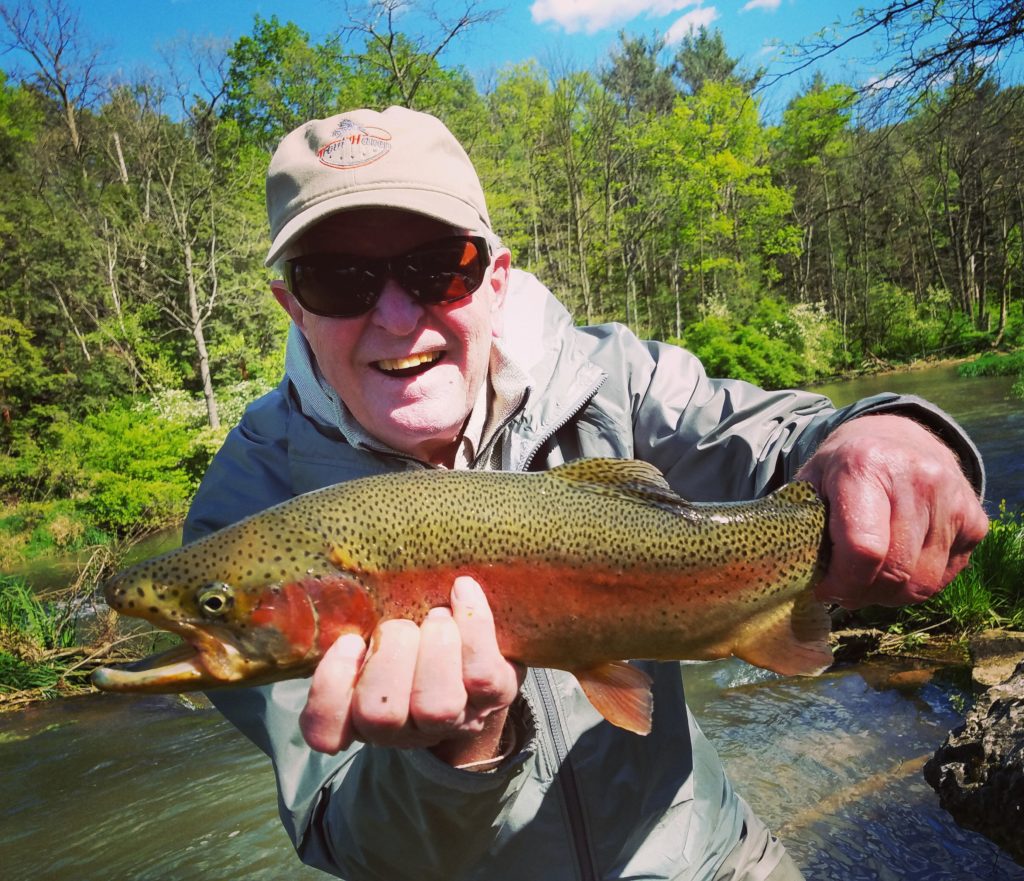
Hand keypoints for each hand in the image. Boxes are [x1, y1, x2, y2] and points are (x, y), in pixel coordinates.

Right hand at [299, 576, 522, 764]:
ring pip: (436, 704)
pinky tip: (462, 592)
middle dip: (390, 654)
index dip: (332, 686)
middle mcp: (405, 729)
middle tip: (401, 625)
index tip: (350, 641)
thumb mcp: (375, 635)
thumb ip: (355, 627)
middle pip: (380, 713)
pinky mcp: (494, 696)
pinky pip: (482, 672)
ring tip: (436, 618)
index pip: (326, 732)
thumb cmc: (412, 638)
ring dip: (434, 647)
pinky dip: (473, 625)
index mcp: (362, 714)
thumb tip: (342, 595)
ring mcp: (452, 718)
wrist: (479, 649)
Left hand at [797, 414, 988, 608]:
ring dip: (890, 594)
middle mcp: (916, 478)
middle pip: (895, 572)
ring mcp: (952, 499)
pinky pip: (945, 577)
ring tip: (867, 579)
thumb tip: (782, 574)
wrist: (897, 437)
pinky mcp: (975, 519)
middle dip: (863, 593)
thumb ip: (798, 523)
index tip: (824, 588)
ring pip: (923, 583)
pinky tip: (897, 566)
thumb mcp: (810, 482)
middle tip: (843, 590)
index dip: (842, 583)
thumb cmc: (842, 468)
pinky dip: (917, 583)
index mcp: (865, 466)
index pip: (863, 549)